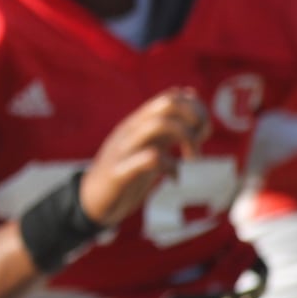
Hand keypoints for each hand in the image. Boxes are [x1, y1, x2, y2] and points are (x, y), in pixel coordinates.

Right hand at [80, 88, 210, 226]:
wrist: (93, 200)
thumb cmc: (127, 172)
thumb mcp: (150, 145)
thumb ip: (170, 128)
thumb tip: (195, 107)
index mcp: (138, 122)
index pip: (172, 97)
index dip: (196, 109)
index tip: (204, 132)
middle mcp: (131, 129)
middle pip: (168, 103)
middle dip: (194, 118)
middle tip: (200, 142)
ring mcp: (124, 148)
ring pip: (158, 124)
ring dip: (186, 138)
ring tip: (193, 159)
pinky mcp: (119, 171)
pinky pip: (148, 158)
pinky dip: (170, 166)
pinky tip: (175, 178)